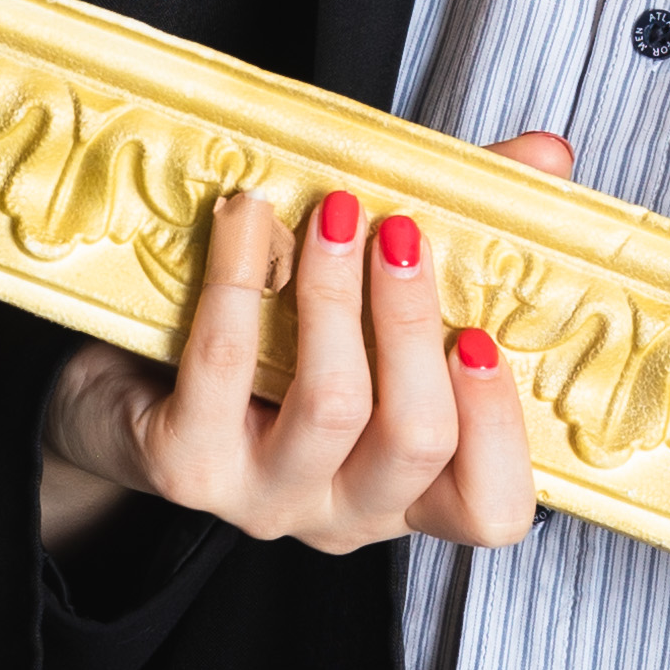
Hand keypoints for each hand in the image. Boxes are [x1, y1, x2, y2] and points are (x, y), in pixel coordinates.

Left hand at [36, 131, 573, 555]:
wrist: (123, 392)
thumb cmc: (272, 344)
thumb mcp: (372, 296)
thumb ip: (467, 234)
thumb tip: (547, 157)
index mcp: (411, 486)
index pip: (492, 508)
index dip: (499, 429)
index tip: (480, 334)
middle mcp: (346, 512)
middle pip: (415, 443)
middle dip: (411, 321)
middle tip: (401, 231)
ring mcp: (262, 497)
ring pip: (330, 408)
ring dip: (335, 294)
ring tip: (332, 212)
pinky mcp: (183, 465)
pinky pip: (224, 367)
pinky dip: (241, 276)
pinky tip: (246, 216)